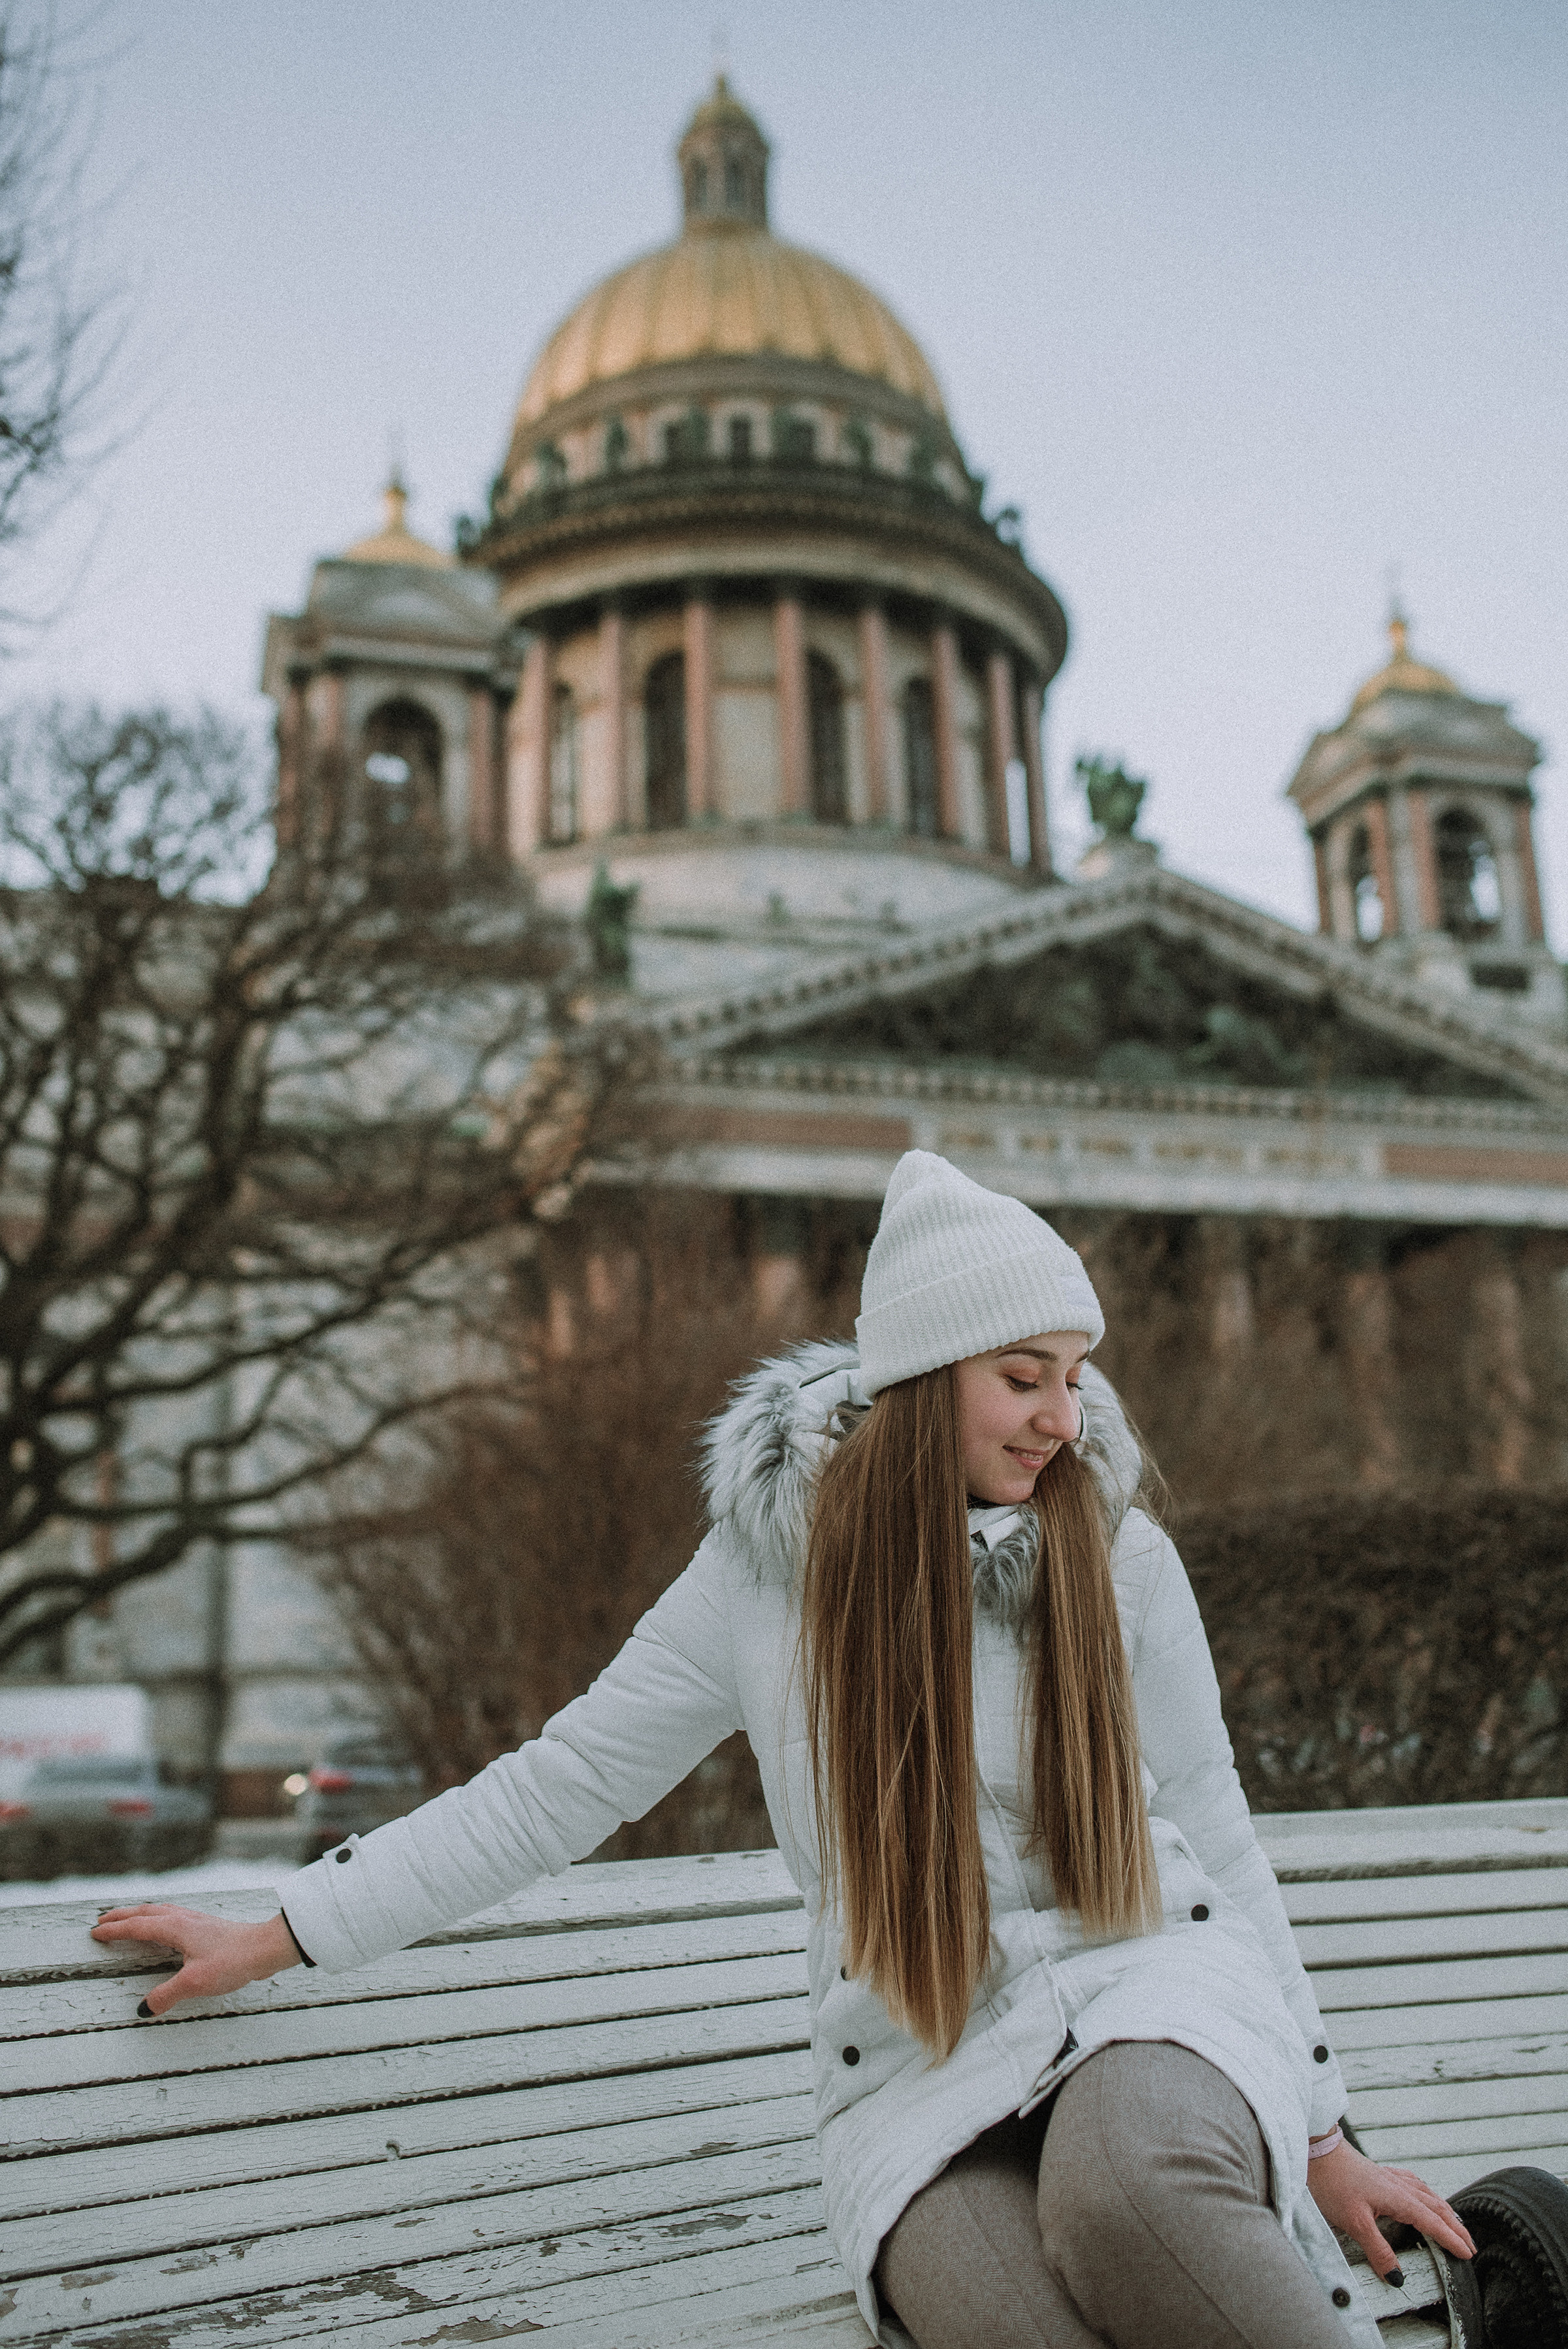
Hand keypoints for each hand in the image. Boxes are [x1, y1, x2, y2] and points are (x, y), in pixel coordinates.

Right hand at [90, 1905, 301, 2015]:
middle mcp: (183, 1919)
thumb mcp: (195, 1983)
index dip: (114, 1930)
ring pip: (159, 1910)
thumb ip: (166, 1995)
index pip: (137, 1926)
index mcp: (175, 1928)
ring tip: (127, 1917)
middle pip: (145, 1912)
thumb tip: (143, 2009)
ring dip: (139, 1913)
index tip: (95, 1932)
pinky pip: (172, 1914)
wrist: (265, 1948)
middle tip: (102, 1920)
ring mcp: (196, 1920)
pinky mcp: (206, 1926)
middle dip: (122, 1915)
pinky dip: (157, 1915)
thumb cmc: (232, 1961)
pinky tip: (164, 1924)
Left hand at [1307, 2137, 1475, 2278]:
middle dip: (1455, 2227)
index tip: (1468, 2255)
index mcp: (1399, 2198)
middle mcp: (1399, 2186)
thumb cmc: (1332, 2182)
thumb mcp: (1355, 2222)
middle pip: (1437, 2208)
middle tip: (1471, 2245)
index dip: (1452, 2240)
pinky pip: (1413, 2183)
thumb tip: (1398, 2278)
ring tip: (1455, 2223)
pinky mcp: (1379, 2172)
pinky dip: (1427, 2194)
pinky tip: (1422, 2194)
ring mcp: (1390, 2176)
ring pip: (1427, 2194)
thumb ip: (1378, 2251)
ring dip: (1445, 2210)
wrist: (1315, 2149)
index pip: (1433, 2223)